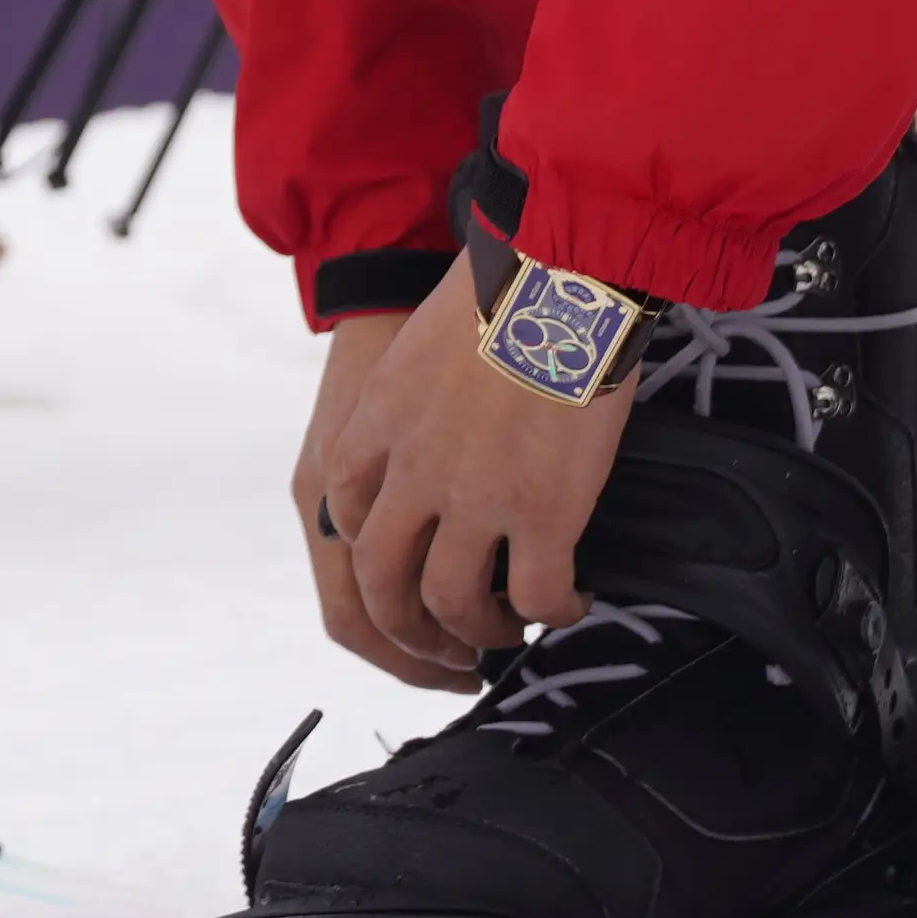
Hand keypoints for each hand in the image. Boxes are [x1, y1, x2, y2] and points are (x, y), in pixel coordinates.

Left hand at [292, 301, 638, 689]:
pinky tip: (570, 604)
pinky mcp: (542, 512)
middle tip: (445, 647)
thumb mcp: (417, 349)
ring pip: (452, 604)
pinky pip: (537, 595)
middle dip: (409, 630)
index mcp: (373, 427)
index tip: (406, 577)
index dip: (374, 562)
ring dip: (479, 633)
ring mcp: (474, 498)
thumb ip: (407, 407)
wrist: (560, 270)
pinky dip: (553, 613)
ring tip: (509, 632)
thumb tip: (432, 447)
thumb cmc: (501, 291)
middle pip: (381, 582)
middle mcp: (411, 472)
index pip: (346, 520)